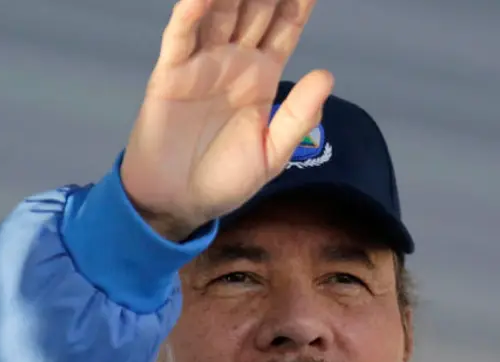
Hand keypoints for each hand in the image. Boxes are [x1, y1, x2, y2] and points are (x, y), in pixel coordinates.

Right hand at [120, 0, 332, 240]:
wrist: (179, 203)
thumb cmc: (224, 179)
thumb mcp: (272, 154)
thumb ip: (298, 116)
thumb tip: (328, 75)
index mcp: (263, 76)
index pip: (286, 27)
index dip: (299, 2)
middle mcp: (234, 61)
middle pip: (255, 9)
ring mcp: (202, 64)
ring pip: (220, 13)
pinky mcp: (171, 74)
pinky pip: (181, 38)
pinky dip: (190, 14)